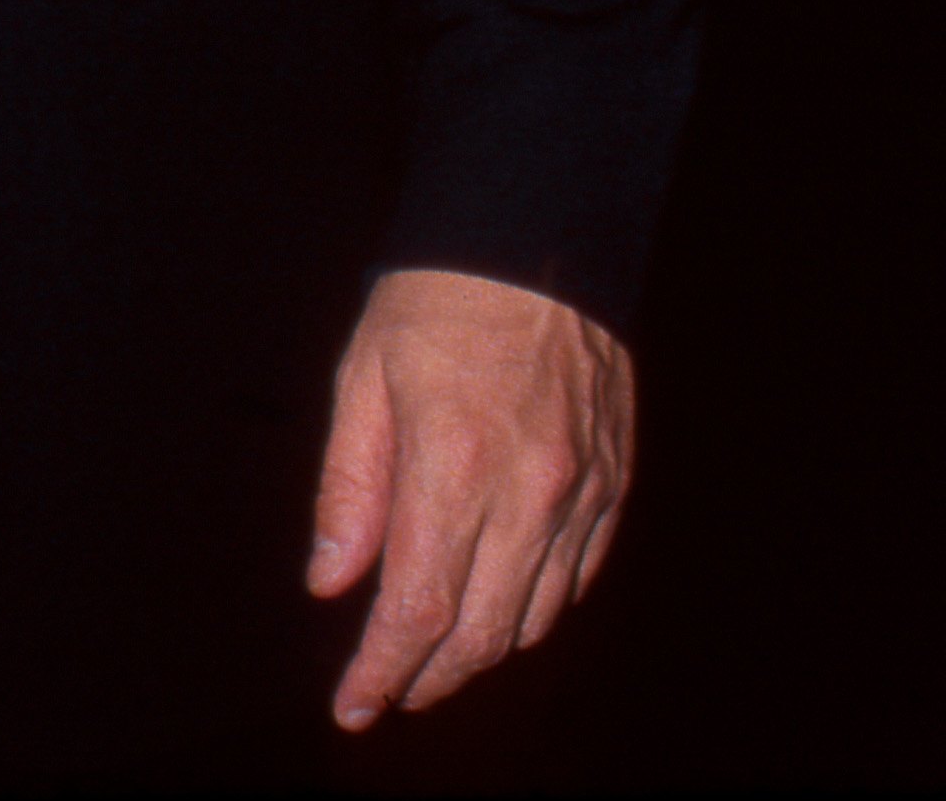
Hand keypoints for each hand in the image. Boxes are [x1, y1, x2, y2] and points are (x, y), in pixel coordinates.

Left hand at [305, 267, 634, 731]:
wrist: (537, 236)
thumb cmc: (435, 301)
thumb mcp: (363, 378)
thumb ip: (348, 489)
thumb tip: (331, 582)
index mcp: (454, 467)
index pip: (418, 609)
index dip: (384, 672)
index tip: (354, 708)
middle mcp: (529, 492)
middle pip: (482, 633)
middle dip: (429, 677)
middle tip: (389, 691)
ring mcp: (582, 491)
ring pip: (535, 616)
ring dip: (482, 652)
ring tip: (435, 657)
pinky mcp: (614, 482)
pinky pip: (578, 577)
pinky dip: (535, 608)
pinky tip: (500, 606)